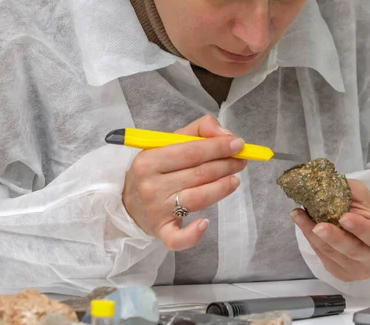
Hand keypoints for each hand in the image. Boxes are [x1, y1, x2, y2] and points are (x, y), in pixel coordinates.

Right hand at [123, 115, 246, 250]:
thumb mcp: (168, 143)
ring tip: (235, 180)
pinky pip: (177, 238)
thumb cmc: (154, 170)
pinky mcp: (161, 231)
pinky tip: (205, 223)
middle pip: (198, 174)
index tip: (238, 144)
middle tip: (241, 161)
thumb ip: (197, 130)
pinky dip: (192, 234)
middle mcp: (151, 185)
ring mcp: (155, 210)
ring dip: (222, 188)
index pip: (191, 151)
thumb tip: (224, 134)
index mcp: (149, 159)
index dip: (218, 147)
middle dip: (226, 165)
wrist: (128, 202)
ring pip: (197, 199)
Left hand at [291, 179, 369, 281]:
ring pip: (335, 255)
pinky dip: (312, 241)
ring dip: (314, 236)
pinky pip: (324, 258)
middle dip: (334, 238)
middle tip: (318, 225)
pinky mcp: (342, 274)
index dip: (361, 228)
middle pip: (354, 251)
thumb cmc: (365, 210)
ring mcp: (360, 270)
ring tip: (299, 216)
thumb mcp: (362, 195)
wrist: (361, 227)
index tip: (344, 217)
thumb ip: (349, 191)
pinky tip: (303, 224)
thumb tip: (326, 184)